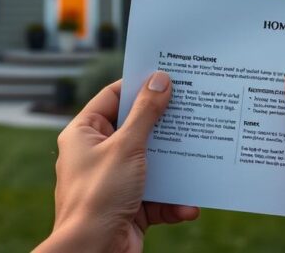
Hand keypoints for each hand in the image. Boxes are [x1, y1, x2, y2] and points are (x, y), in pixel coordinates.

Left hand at [35, 73, 199, 252]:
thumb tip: (160, 80)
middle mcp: (96, 154)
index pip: (113, 97)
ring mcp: (114, 181)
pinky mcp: (129, 207)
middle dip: (165, 126)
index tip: (167, 76)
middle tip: (193, 110)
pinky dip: (173, 201)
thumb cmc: (99, 196)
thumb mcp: (127, 147)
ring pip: (151, 164)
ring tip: (200, 156)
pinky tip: (189, 205)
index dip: (139, 86)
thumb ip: (146, 113)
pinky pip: (157, 196)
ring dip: (175, 166)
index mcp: (84, 133)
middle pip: (136, 129)